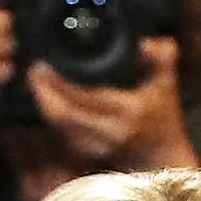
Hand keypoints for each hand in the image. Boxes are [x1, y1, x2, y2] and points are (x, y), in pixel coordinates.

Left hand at [27, 34, 193, 174]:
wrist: (163, 157)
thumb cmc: (164, 119)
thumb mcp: (167, 84)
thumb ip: (162, 56)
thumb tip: (146, 43)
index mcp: (125, 112)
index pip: (82, 97)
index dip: (57, 82)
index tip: (43, 64)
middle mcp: (107, 132)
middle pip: (60, 114)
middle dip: (41, 91)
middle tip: (33, 70)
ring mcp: (94, 146)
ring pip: (56, 125)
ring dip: (42, 103)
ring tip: (35, 82)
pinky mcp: (85, 153)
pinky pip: (58, 134)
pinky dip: (48, 116)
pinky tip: (44, 100)